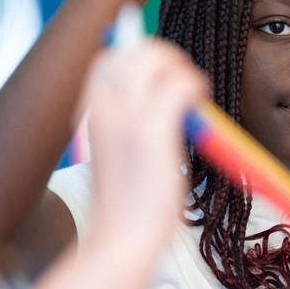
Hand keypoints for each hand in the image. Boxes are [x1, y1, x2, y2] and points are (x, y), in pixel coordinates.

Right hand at [82, 39, 206, 241]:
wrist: (122, 238)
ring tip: (191, 92)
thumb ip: (127, 125)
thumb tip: (158, 101)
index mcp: (91, 113)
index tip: (161, 74)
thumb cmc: (125, 204)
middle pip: (130, 50)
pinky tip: (198, 103)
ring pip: (154, 58)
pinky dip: (194, 85)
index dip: (136, 55)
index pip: (108, 59)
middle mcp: (104, 108)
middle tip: (182, 77)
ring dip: (179, 66)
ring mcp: (127, 117)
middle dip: (162, 53)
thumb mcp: (115, 155)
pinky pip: (180, 84)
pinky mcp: (152, 131)